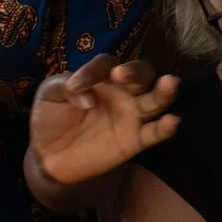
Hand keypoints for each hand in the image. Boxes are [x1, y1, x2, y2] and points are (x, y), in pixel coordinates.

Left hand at [30, 55, 180, 187]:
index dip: (92, 71)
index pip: (106, 64)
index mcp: (102, 77)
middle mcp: (123, 92)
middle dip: (135, 72)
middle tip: (121, 75)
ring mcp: (132, 116)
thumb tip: (88, 98)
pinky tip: (172, 121)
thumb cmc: (51, 118)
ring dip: (164, 91)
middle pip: (141, 73)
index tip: (74, 87)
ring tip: (170, 82)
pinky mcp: (136, 141)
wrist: (49, 157)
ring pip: (156, 99)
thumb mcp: (49, 95)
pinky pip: (155, 133)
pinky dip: (166, 127)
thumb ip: (62, 86)